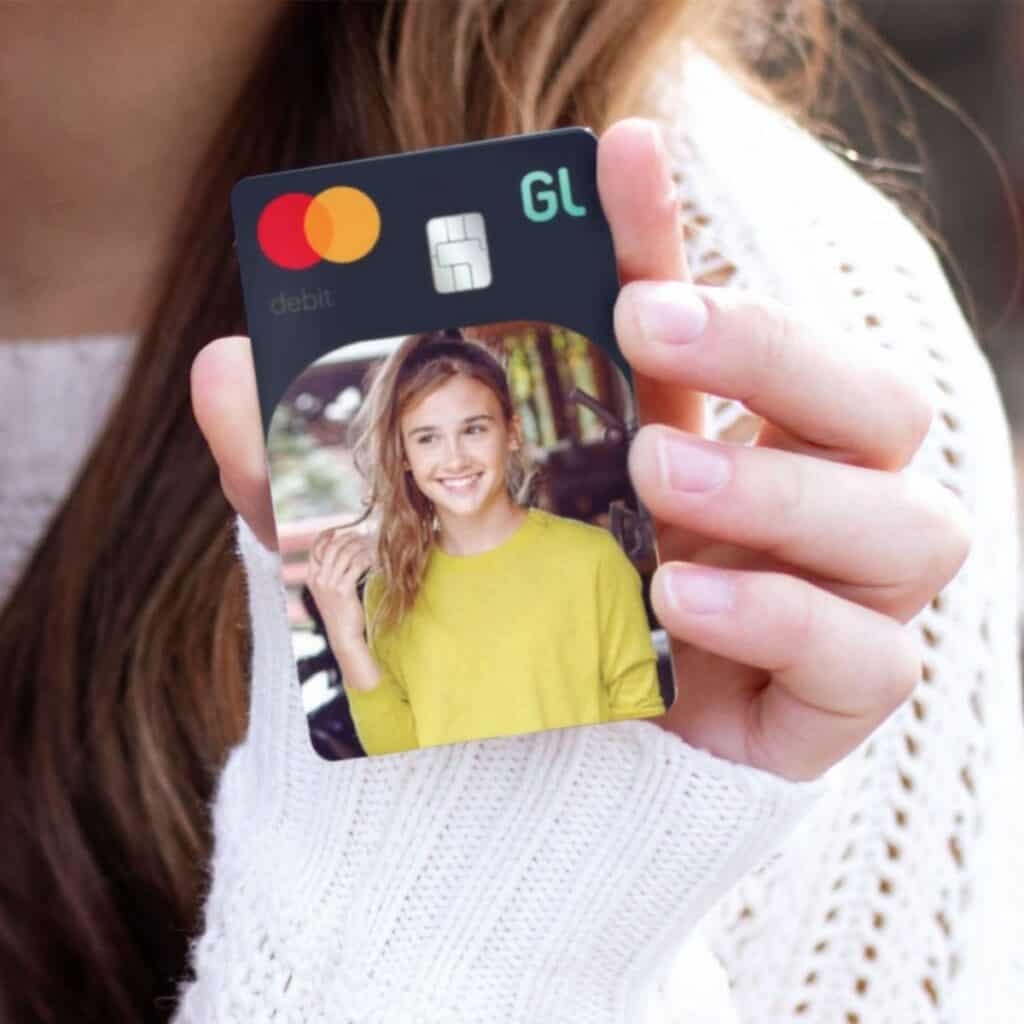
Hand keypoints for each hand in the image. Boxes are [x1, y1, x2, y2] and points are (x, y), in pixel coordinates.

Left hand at [190, 118, 968, 782]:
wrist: (481, 838)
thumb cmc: (454, 674)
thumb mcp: (373, 562)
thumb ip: (307, 473)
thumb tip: (223, 366)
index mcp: (678, 454)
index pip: (710, 325)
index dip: (675, 235)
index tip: (618, 153)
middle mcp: (769, 520)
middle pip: (872, 402)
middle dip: (777, 343)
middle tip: (651, 322)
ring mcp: (811, 613)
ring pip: (910, 520)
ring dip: (790, 484)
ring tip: (659, 472)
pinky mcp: (817, 715)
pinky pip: (874, 656)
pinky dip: (787, 614)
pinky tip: (678, 597)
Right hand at [307, 529, 374, 646]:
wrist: (343, 635)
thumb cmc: (340, 612)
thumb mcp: (329, 591)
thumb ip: (331, 573)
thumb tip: (343, 552)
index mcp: (312, 577)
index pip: (315, 548)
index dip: (327, 535)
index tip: (338, 528)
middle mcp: (318, 579)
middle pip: (332, 547)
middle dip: (348, 537)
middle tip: (362, 535)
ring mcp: (329, 584)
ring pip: (345, 554)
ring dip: (360, 546)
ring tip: (371, 544)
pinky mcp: (342, 590)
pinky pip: (356, 565)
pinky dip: (366, 558)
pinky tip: (374, 558)